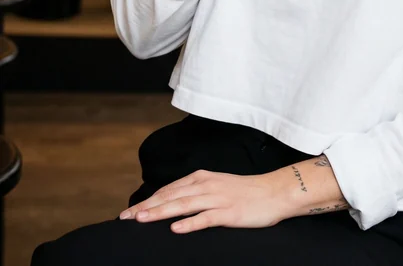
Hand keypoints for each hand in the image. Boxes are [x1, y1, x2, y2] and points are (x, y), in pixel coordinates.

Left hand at [119, 170, 285, 232]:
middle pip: (171, 196)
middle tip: (126, 218)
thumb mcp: (216, 186)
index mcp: (202, 178)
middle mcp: (206, 185)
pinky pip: (206, 218)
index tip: (129, 213)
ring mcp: (217, 198)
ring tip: (142, 219)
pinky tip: (175, 228)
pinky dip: (189, 223)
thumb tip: (172, 204)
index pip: (169, 190)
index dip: (148, 201)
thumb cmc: (245, 192)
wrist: (273, 192)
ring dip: (161, 212)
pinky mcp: (228, 212)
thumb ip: (196, 192)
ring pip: (184, 205)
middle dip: (147, 207)